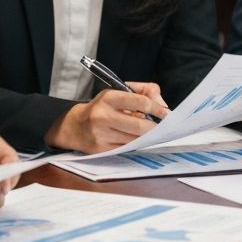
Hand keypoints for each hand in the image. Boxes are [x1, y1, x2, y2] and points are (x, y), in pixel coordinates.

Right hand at [45, 82, 169, 152]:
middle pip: (139, 125)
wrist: (75, 126)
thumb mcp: (119, 92)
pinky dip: (135, 144)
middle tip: (163, 127)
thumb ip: (144, 91)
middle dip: (155, 127)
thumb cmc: (103, 107)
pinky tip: (136, 139)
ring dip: (146, 137)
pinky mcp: (101, 150)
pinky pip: (127, 149)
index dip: (157, 108)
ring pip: (135, 139)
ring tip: (149, 132)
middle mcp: (103, 116)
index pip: (140, 102)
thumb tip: (162, 105)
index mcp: (108, 97)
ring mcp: (101, 135)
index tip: (165, 113)